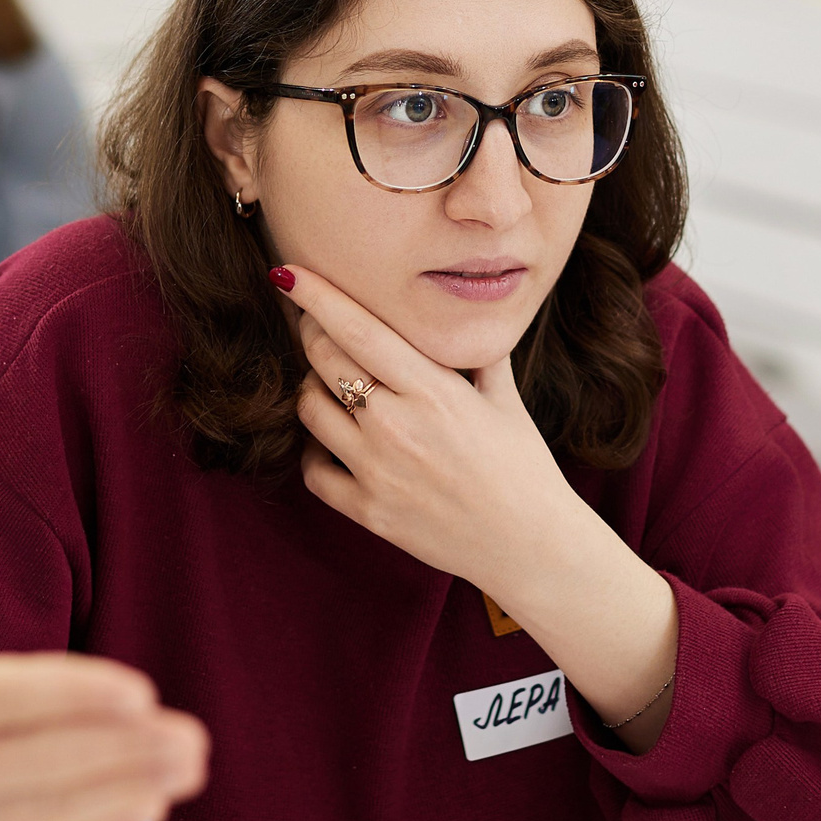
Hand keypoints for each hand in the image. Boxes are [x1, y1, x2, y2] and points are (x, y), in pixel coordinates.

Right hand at [0, 631, 209, 820]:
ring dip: (136, 790)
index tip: (144, 693)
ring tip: (189, 768)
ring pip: (63, 810)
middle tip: (195, 737)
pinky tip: (144, 808)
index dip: (89, 697)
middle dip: (136, 749)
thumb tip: (78, 690)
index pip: (23, 699)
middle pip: (58, 760)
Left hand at [278, 263, 589, 595]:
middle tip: (318, 329)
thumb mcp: (505, 399)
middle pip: (324, 362)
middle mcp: (398, 427)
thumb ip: (476, 353)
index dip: (317, 297)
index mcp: (434, 392)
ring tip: (333, 386)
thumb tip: (463, 312)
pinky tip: (334, 441)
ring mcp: (378, 472)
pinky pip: (313, 469)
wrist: (531, 546)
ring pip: (310, 410)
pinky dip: (315, 449)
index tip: (289, 273)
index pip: (359, 331)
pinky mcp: (367, 511)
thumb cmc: (523, 468)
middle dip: (313, 336)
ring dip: (313, 389)